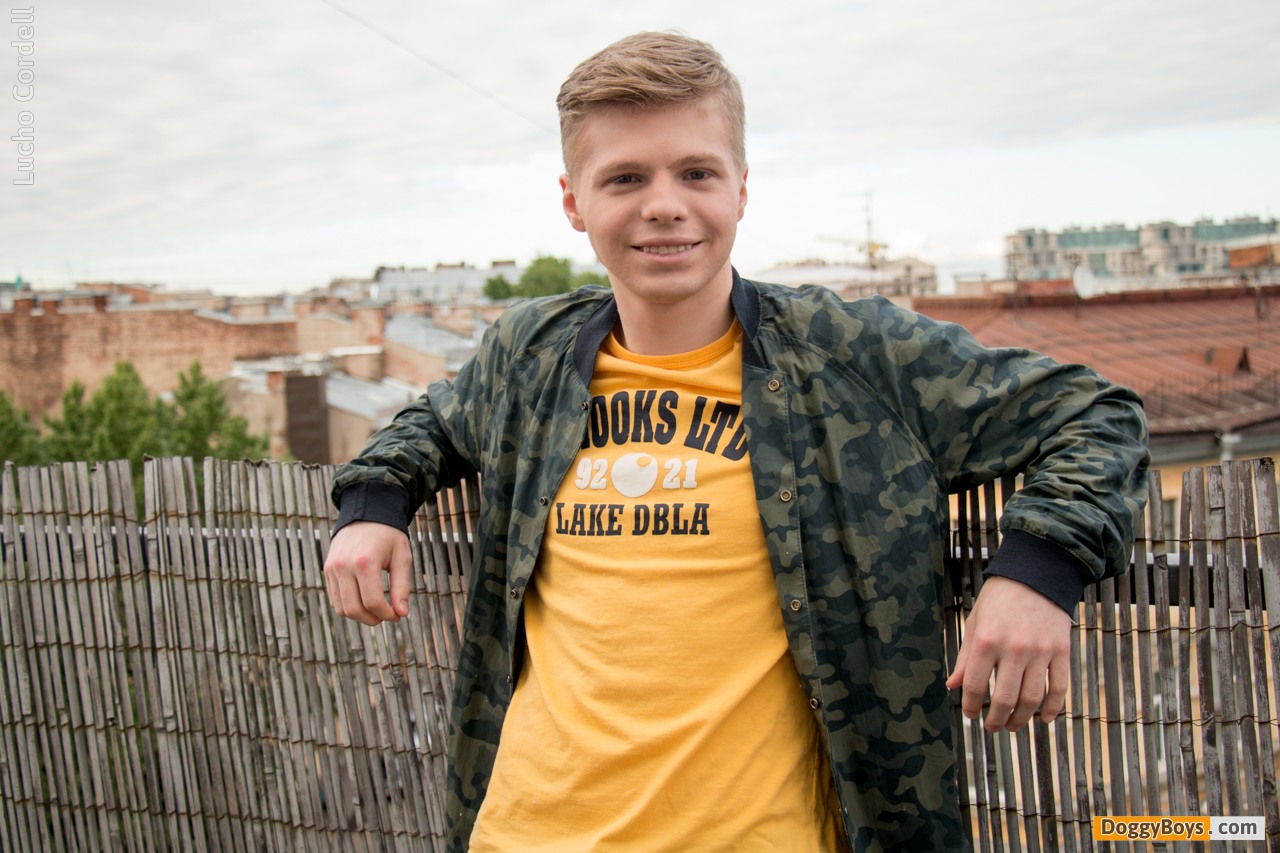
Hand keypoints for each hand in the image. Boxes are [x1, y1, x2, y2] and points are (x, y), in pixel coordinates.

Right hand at [323, 521, 411, 625]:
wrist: (366, 513)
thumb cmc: (388, 536)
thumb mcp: (401, 557)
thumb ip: (401, 587)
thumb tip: (402, 614)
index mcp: (364, 562)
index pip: (372, 602)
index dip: (387, 614)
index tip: (398, 615)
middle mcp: (343, 566)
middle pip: (354, 609)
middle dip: (373, 619)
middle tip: (388, 615)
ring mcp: (332, 568)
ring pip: (342, 608)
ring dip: (360, 616)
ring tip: (377, 610)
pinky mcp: (327, 570)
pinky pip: (335, 599)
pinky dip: (349, 607)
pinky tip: (365, 601)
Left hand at [945, 576, 1070, 731]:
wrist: (1036, 573)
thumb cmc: (1000, 598)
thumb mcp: (975, 622)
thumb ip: (966, 657)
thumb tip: (952, 686)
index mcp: (987, 640)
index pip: (975, 685)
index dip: (971, 705)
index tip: (971, 714)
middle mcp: (1014, 648)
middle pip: (1005, 698)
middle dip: (996, 719)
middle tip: (993, 727)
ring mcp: (1040, 651)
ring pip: (1032, 698)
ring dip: (1021, 718)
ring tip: (1013, 726)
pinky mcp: (1062, 651)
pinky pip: (1059, 687)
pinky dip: (1053, 708)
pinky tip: (1044, 719)